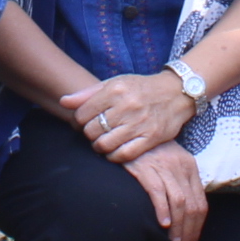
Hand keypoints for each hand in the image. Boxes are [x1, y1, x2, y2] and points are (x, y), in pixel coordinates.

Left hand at [59, 66, 190, 163]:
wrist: (176, 93)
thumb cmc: (140, 88)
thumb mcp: (114, 83)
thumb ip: (87, 94)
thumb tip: (63, 102)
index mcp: (115, 90)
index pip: (83, 114)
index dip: (78, 121)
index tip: (84, 123)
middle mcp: (126, 106)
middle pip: (92, 130)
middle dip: (89, 134)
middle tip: (94, 133)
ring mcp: (139, 123)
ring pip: (105, 144)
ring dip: (99, 147)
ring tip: (102, 142)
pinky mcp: (151, 137)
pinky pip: (124, 155)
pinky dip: (114, 157)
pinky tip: (113, 152)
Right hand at [126, 142, 209, 240]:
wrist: (130, 132)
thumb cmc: (150, 152)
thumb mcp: (172, 164)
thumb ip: (180, 184)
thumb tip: (184, 215)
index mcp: (190, 168)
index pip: (201, 203)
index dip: (197, 227)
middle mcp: (181, 167)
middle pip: (192, 206)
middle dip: (189, 231)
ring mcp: (165, 167)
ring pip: (179, 202)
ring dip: (178, 226)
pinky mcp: (147, 168)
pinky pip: (158, 192)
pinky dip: (162, 210)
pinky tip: (162, 224)